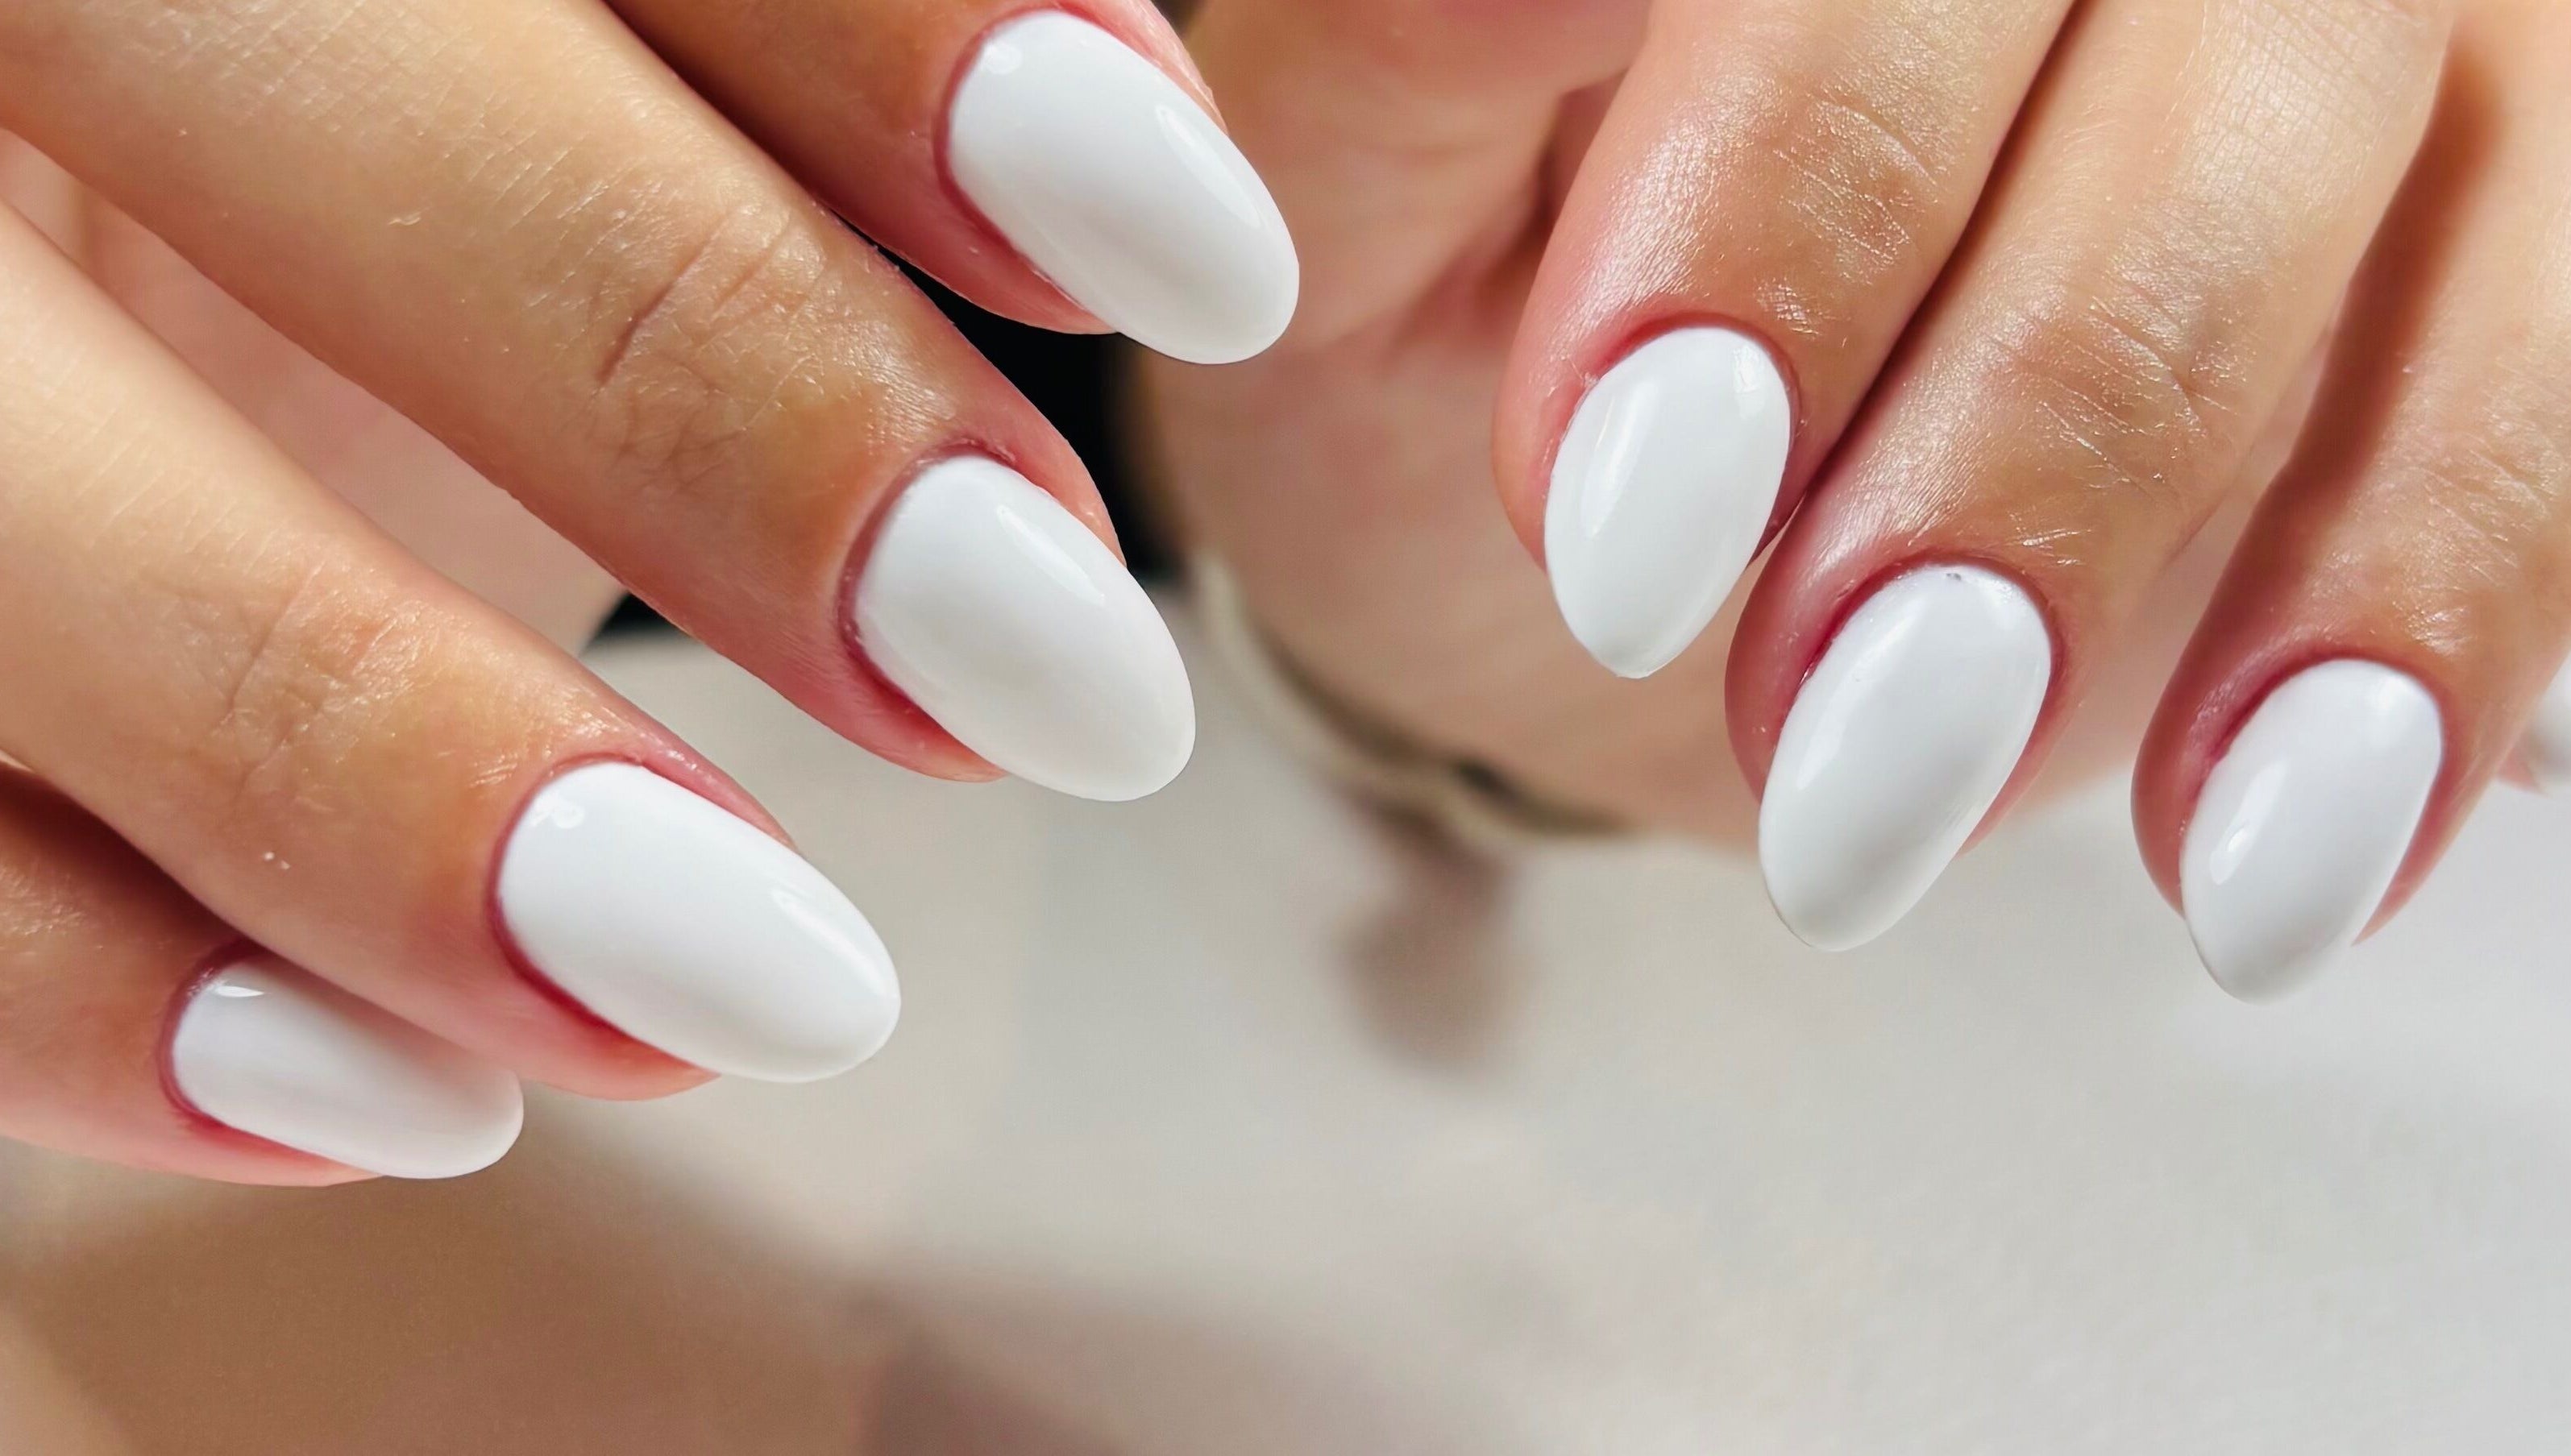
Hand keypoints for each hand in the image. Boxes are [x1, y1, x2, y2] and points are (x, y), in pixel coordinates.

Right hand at [0, 0, 1294, 1181]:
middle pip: (259, 69)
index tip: (1196, 258)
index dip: (890, 34)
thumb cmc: (385, 167)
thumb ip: (783, 79)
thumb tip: (1158, 132)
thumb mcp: (575, 78)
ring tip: (773, 985)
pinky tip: (403, 1100)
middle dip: (691, 360)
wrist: (79, 285)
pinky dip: (85, 976)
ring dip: (369, 755)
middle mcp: (0, 25)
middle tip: (1057, 667)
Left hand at [1143, 0, 2570, 996]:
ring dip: (2221, 548)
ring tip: (1975, 805)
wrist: (1588, 485)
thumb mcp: (1365, 166)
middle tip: (1821, 725)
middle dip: (2021, 417)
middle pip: (2201, 43)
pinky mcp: (2502, 221)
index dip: (1788, 193)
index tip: (1627, 523)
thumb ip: (1438, 27)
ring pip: (2419, 205)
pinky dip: (2436, 615)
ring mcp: (2368, 35)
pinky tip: (2283, 845)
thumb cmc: (1438, 292)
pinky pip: (2568, 382)